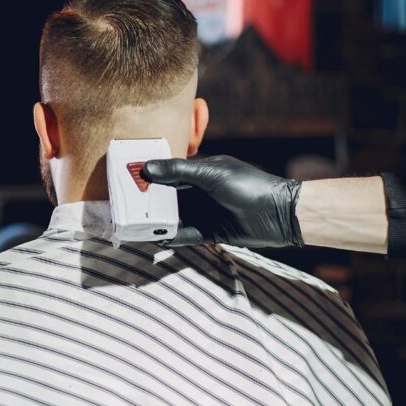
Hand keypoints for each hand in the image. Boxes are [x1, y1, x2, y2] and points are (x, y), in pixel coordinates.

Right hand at [141, 155, 303, 249]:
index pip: (167, 171)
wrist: (280, 215)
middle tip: (126, 206)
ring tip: (136, 225)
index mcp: (200, 170)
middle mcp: (199, 191)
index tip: (126, 179)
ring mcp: (204, 212)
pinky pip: (185, 235)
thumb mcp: (212, 174)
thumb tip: (147, 167)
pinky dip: (172, 237)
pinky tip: (158, 238)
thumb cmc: (248, 186)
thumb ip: (179, 171)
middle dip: (148, 201)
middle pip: (167, 196)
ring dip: (158, 220)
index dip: (148, 175)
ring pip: (174, 216)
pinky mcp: (210, 232)